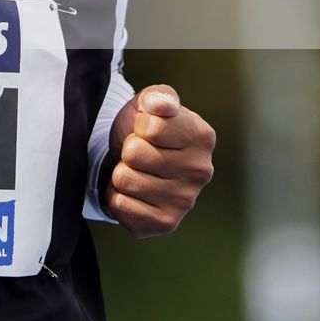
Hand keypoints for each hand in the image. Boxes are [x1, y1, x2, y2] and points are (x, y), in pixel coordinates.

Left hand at [102, 84, 215, 237]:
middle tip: (138, 155)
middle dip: (127, 150)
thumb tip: (164, 105)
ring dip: (121, 173)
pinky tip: (133, 193)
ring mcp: (185, 201)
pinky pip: (119, 205)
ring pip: (124, 179)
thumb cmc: (143, 131)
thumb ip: (157, 97)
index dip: (138, 126)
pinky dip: (117, 196)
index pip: (150, 127)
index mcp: (202, 136)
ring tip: (136, 171)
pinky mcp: (165, 223)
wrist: (134, 165)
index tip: (145, 131)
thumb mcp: (148, 104)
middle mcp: (201, 171)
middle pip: (134, 153)